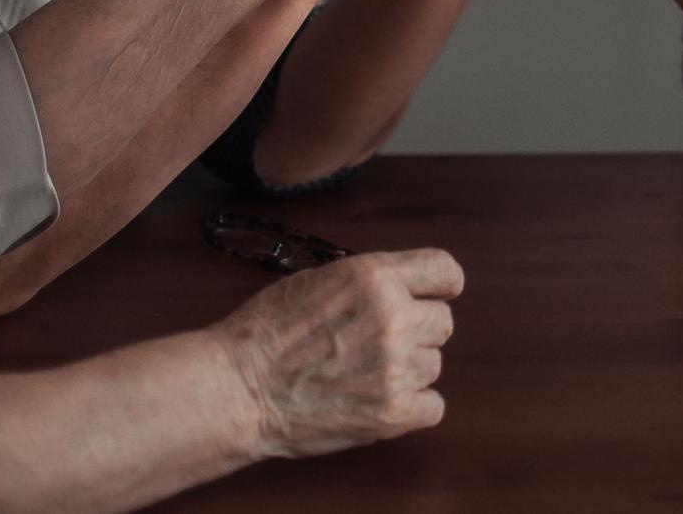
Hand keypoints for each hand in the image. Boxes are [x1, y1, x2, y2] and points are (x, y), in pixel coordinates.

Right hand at [212, 248, 462, 458]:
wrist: (237, 389)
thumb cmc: (267, 332)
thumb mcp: (321, 280)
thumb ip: (371, 283)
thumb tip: (408, 289)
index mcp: (374, 277)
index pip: (444, 270)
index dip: (441, 285)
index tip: (434, 295)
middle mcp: (393, 316)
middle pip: (442, 322)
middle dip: (415, 331)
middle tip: (373, 345)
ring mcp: (395, 366)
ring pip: (433, 363)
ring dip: (407, 370)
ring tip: (360, 375)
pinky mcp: (392, 412)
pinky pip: (434, 405)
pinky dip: (412, 407)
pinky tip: (378, 402)